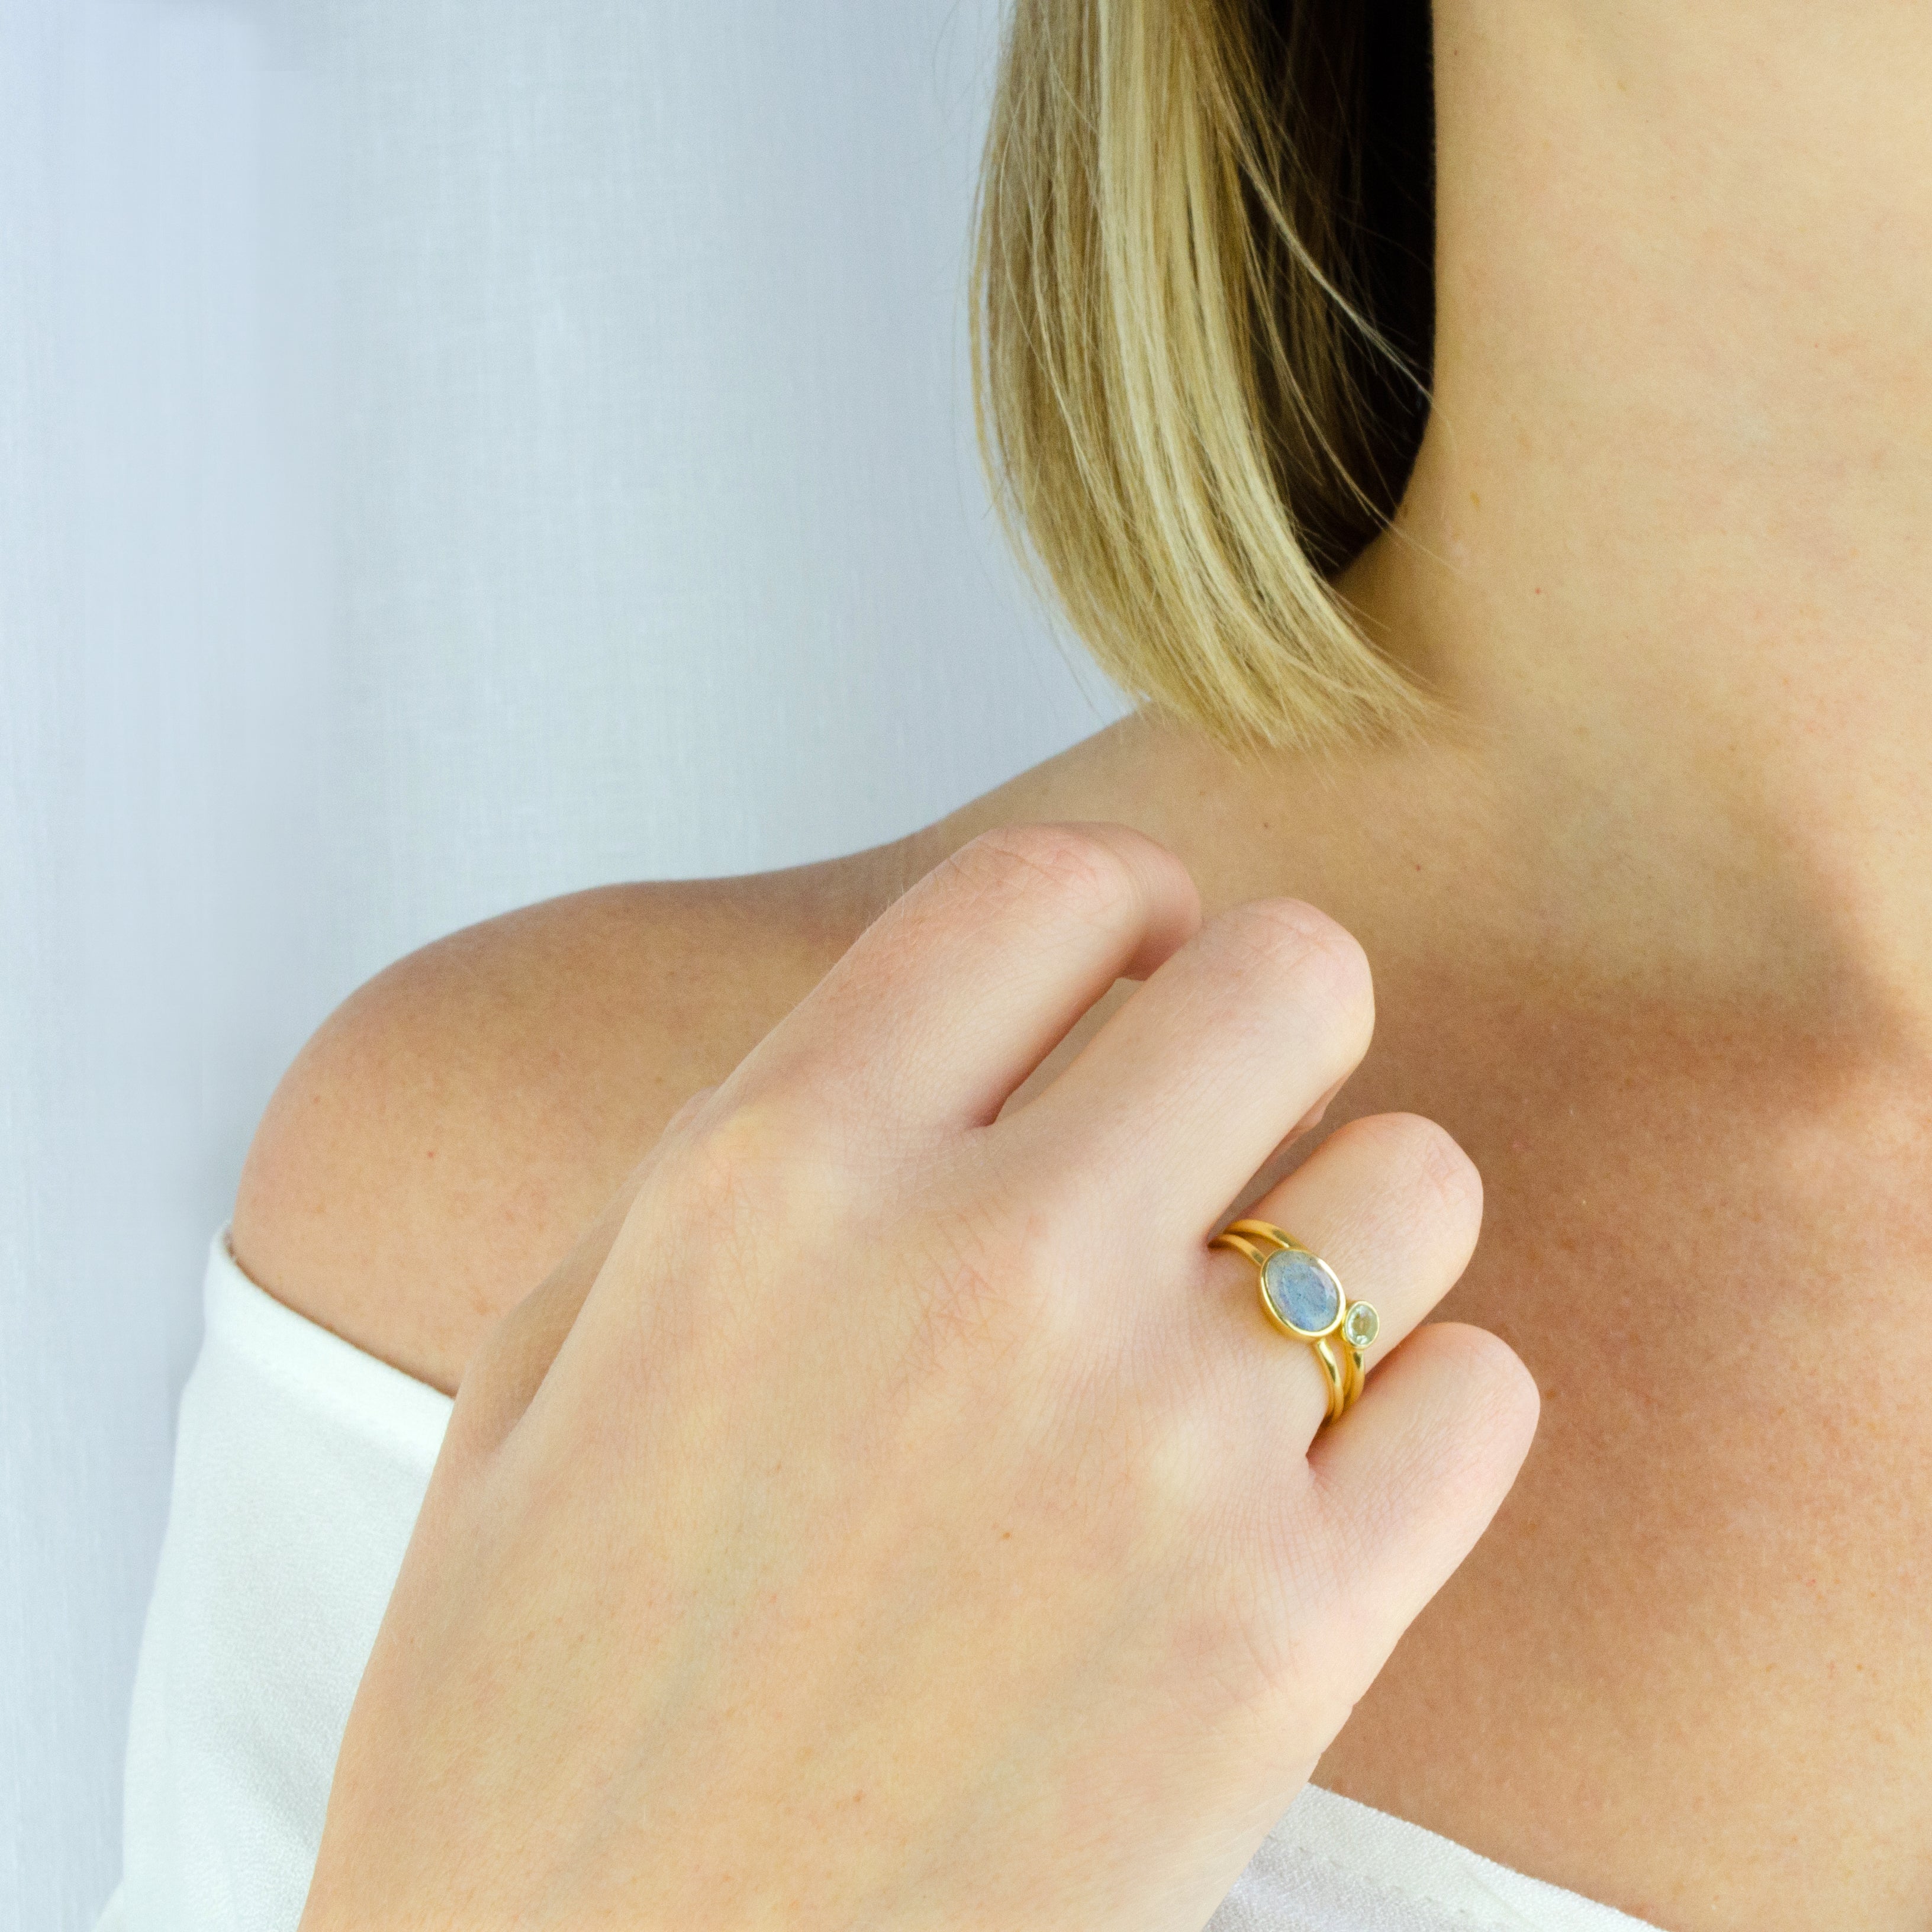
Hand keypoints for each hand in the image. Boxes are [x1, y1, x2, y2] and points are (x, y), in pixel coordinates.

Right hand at [300, 823, 1536, 1930]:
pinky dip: (1426, 1412)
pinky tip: (1319, 1473)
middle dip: (1272, 1018)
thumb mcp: (552, 1366)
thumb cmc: (536, 1709)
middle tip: (1225, 1116)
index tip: (1135, 964)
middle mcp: (978, 1272)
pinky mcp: (1283, 1641)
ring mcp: (1152, 1452)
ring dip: (1357, 1217)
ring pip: (1417, 1176)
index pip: (1045, 891)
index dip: (1122, 904)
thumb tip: (948, 1026)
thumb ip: (750, 1156)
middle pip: (1287, 976)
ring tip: (1266, 1315)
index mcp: (772, 1176)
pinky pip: (1482, 1399)